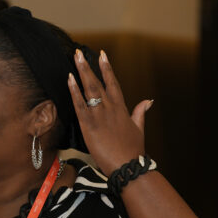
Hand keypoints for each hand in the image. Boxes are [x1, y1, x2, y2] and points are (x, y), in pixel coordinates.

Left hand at [67, 49, 152, 175]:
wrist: (128, 166)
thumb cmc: (132, 150)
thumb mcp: (139, 129)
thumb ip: (140, 113)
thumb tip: (148, 101)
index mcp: (122, 108)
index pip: (113, 83)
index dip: (107, 68)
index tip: (102, 54)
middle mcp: (110, 108)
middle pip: (98, 82)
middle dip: (89, 66)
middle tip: (79, 52)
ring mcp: (99, 116)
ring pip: (89, 89)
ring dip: (81, 73)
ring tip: (75, 59)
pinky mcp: (89, 125)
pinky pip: (80, 104)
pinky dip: (74, 91)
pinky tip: (69, 80)